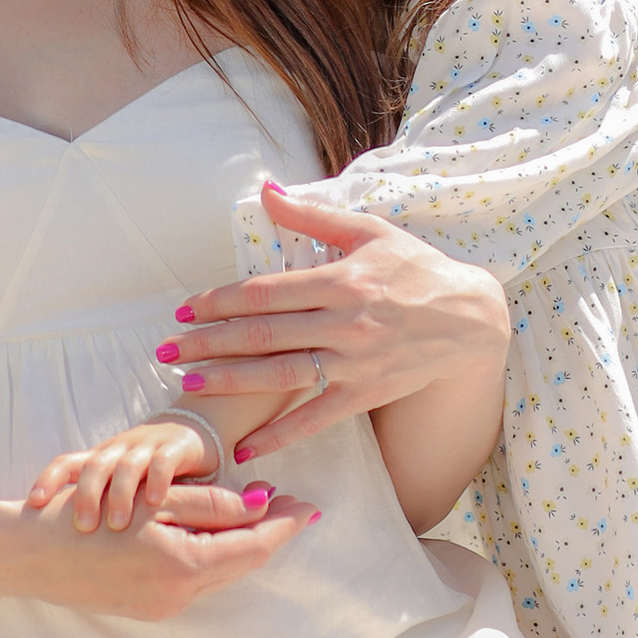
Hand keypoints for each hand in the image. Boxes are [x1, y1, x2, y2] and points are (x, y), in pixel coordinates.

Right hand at [14, 472, 314, 620]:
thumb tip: (261, 505)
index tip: (308, 504)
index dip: (284, 524)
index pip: (254, 546)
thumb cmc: (84, 514)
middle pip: (241, 564)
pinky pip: (193, 582)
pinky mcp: (145, 609)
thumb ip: (211, 504)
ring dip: (238, 545)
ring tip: (255, 511)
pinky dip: (210, 557)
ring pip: (218, 574)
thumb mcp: (152, 500)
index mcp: (185, 568)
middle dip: (267, 533)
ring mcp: (161, 608)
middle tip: (288, 502)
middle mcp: (179, 597)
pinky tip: (211, 532)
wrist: (25, 554)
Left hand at [25, 418, 225, 535]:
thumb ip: (97, 506)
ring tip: (118, 524)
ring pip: (126, 465)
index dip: (48, 479)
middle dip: (86, 496)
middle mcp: (118, 450)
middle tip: (84, 527)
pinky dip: (158, 480)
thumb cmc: (148, 473)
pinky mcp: (175, 447)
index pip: (66, 463)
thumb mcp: (118, 486)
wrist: (192, 435)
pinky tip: (154, 502)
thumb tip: (58, 543)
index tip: (34, 504)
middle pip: (94, 467)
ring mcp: (146, 446)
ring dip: (119, 494)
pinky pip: (164, 460)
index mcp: (100, 458)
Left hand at [157, 180, 511, 464]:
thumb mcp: (368, 231)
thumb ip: (312, 216)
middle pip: (264, 335)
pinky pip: (315, 419)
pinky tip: (246, 447)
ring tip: (190, 387)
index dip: (220, 301)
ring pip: (280, 376)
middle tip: (168, 352)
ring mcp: (354, 363)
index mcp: (339, 280)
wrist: (470, 318)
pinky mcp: (365, 394)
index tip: (186, 311)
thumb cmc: (415, 268)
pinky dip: (280, 436)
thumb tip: (267, 190)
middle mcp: (343, 323)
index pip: (265, 293)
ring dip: (231, 383)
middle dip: (210, 344)